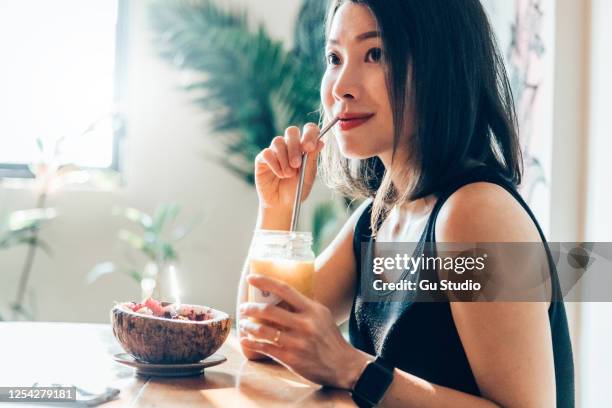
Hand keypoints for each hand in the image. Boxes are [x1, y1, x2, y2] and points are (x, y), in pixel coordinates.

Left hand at [238, 274, 370, 388]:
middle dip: (250, 308)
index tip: (251, 278)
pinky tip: (245, 340)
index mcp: (312, 310)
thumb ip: (304, 306)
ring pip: (263, 330)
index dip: (265, 282)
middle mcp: (304, 324)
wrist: (344, 365)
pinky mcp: (291, 358)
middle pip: (269, 310)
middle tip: (243, 307)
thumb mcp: (322, 316)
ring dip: (249, 326)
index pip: (284, 289)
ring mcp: (297, 342)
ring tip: (244, 324)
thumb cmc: (330, 339)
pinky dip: (251, 343)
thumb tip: (283, 295)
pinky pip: (265, 348)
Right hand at [254, 123, 324, 209]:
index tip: (310, 147)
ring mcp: (275, 151)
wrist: (281, 204)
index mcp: (304, 147)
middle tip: (297, 164)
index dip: (310, 134)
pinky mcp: (262, 159)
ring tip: (288, 175)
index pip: (308, 130)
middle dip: (295, 146)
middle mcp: (290, 146)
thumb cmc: (297, 189)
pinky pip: (267, 153)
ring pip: (278, 141)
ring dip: (284, 159)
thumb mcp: (308, 177)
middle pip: (291, 131)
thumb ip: (312, 159)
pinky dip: (274, 164)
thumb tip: (320, 142)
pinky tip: (279, 174)